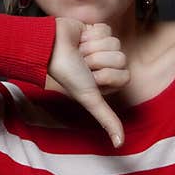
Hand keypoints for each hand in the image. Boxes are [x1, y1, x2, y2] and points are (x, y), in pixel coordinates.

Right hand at [45, 18, 128, 147]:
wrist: (50, 47)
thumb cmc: (68, 74)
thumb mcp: (90, 98)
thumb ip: (107, 119)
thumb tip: (120, 145)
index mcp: (109, 81)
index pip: (124, 75)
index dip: (106, 75)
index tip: (89, 77)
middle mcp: (108, 65)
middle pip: (121, 58)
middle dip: (99, 59)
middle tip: (82, 62)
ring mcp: (104, 47)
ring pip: (115, 42)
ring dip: (93, 46)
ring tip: (79, 51)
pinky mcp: (98, 30)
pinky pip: (107, 29)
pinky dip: (92, 33)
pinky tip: (80, 38)